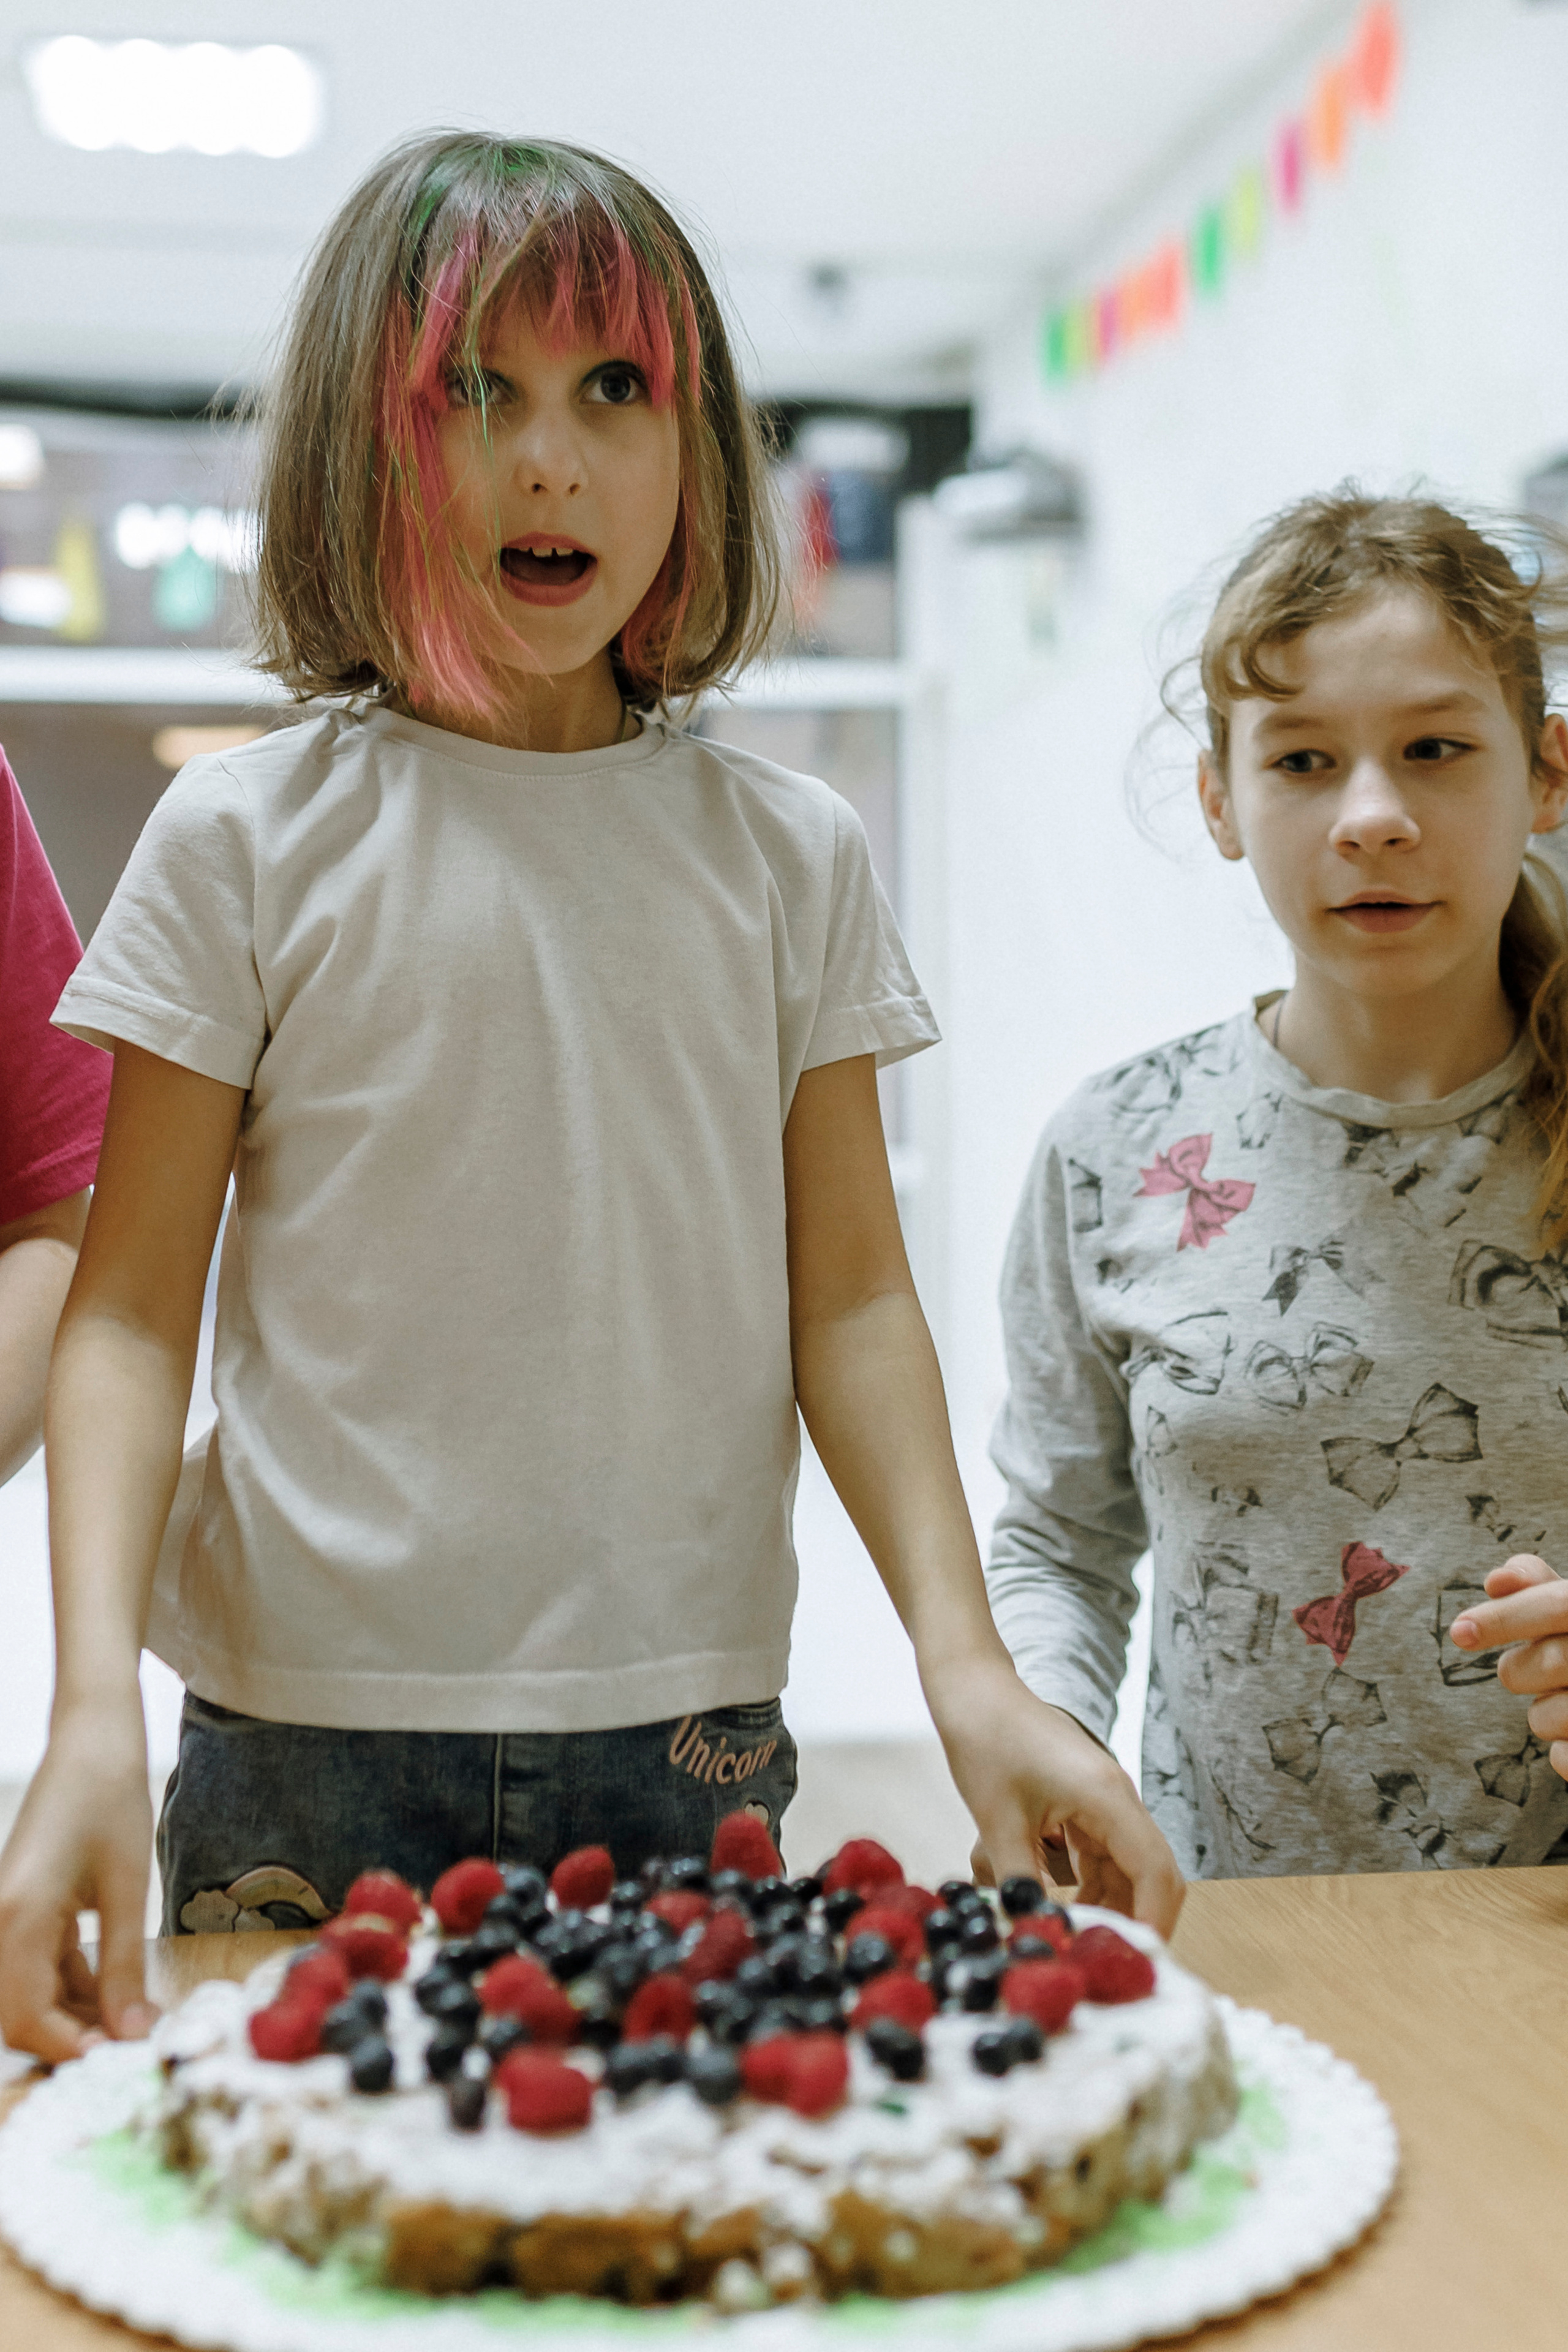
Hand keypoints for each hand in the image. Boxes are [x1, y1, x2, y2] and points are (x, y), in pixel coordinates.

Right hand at [0, 1703, 157, 2061]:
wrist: (91, 1739)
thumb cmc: (111, 1800)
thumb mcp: (126, 1887)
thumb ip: (123, 1966)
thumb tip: (131, 2034)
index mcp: (15, 1918)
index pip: (25, 2015)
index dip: (68, 2047)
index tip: (117, 2060)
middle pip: (17, 2011)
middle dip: (68, 2035)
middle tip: (127, 2044)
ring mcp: (3, 1913)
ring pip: (26, 1990)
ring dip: (72, 2011)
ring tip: (131, 2020)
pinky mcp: (19, 1904)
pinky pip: (35, 1962)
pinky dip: (69, 1981)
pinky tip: (114, 1988)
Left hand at [923, 1654, 1183, 1936]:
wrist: (973, 1689)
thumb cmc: (986, 1742)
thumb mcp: (998, 1823)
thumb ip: (1021, 1885)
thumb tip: (1032, 1938)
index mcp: (1108, 1798)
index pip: (1156, 1873)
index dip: (1153, 1922)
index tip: (1137, 1964)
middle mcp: (1117, 1798)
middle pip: (1151, 1872)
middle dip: (1136, 1918)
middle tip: (1106, 1962)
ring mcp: (1103, 1799)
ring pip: (1125, 1866)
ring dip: (1108, 1903)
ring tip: (1076, 1939)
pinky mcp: (1084, 1800)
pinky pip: (1101, 1852)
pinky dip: (1089, 1882)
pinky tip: (1060, 1903)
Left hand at [1451, 1553, 1567, 1781]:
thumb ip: (1537, 1584)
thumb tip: (1496, 1581)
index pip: (1558, 1606)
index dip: (1505, 1617)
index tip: (1458, 1632)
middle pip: (1544, 1664)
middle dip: (1520, 1669)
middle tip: (1532, 1668)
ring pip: (1543, 1717)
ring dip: (1545, 1712)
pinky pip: (1561, 1758)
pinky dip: (1562, 1750)